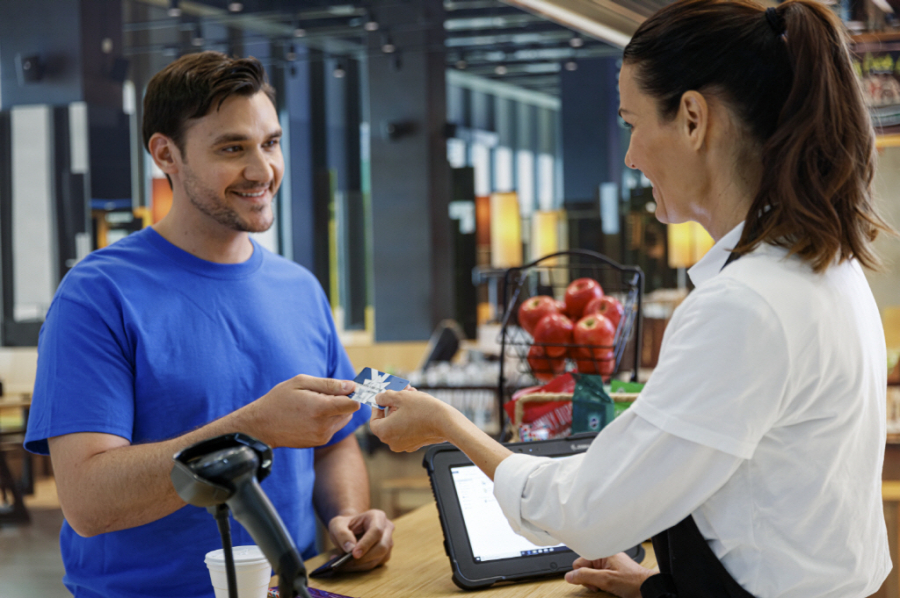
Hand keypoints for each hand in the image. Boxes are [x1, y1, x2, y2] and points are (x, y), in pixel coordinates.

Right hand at [244, 375, 360, 447]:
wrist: (262, 426)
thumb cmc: (279, 400)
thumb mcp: (301, 383)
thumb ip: (329, 384)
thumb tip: (351, 386)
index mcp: (321, 409)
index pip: (354, 404)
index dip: (354, 393)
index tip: (348, 387)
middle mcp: (324, 426)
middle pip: (350, 410)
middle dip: (343, 400)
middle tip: (324, 394)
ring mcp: (322, 436)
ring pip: (343, 419)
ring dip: (336, 410)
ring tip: (316, 404)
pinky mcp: (320, 442)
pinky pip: (334, 427)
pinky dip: (329, 419)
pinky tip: (312, 414)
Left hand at [327, 509, 394, 570]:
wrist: (351, 529)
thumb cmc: (345, 525)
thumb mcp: (337, 524)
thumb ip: (341, 534)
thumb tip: (350, 548)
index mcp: (377, 516)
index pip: (376, 531)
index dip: (366, 543)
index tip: (354, 554)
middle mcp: (387, 529)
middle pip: (382, 547)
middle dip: (365, 557)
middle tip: (347, 562)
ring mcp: (388, 542)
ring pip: (379, 558)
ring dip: (361, 564)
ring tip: (343, 564)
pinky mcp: (385, 554)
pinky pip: (376, 564)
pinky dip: (361, 567)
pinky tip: (349, 565)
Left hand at [368, 390, 455, 451]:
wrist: (445, 422)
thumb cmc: (422, 410)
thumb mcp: (400, 396)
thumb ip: (385, 396)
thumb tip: (379, 398)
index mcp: (385, 432)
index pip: (374, 420)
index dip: (377, 408)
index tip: (382, 399)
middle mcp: (393, 442)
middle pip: (387, 421)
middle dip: (393, 405)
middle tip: (399, 392)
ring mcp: (405, 444)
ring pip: (398, 423)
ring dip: (402, 408)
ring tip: (411, 394)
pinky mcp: (416, 443)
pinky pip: (407, 428)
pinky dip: (409, 417)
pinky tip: (417, 404)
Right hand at [564, 552, 655, 597]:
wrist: (649, 588)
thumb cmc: (633, 582)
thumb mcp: (606, 579)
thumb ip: (585, 576)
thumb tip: (569, 576)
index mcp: (602, 552)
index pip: (579, 562)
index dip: (582, 574)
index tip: (589, 583)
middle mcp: (605, 556)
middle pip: (585, 568)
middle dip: (589, 580)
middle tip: (599, 586)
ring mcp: (610, 564)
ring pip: (592, 574)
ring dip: (596, 583)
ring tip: (606, 587)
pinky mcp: (614, 571)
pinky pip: (601, 576)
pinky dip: (602, 583)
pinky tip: (609, 587)